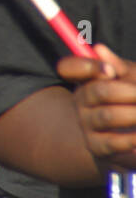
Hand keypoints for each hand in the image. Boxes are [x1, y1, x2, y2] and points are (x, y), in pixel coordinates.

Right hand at [59, 44, 135, 171]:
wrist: (132, 142)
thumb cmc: (132, 100)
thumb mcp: (130, 79)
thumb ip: (119, 67)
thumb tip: (98, 49)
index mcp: (86, 80)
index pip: (68, 67)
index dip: (86, 66)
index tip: (110, 71)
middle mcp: (81, 101)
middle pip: (98, 91)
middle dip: (129, 92)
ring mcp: (87, 125)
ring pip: (108, 115)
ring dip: (134, 114)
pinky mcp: (98, 148)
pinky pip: (115, 143)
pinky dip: (132, 139)